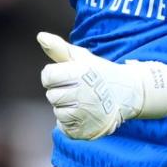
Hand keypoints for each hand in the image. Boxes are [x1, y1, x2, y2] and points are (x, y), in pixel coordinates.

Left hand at [37, 32, 166, 140]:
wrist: (126, 94)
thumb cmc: (99, 73)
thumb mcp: (82, 58)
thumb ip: (59, 48)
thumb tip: (40, 36)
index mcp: (80, 74)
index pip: (48, 76)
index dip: (54, 75)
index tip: (67, 75)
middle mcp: (83, 94)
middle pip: (51, 95)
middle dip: (60, 92)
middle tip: (78, 89)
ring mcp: (85, 114)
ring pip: (57, 112)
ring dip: (66, 107)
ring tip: (83, 101)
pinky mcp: (86, 130)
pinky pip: (64, 126)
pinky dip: (70, 121)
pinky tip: (84, 113)